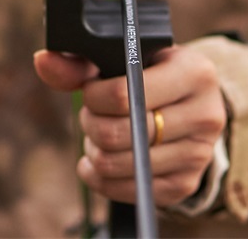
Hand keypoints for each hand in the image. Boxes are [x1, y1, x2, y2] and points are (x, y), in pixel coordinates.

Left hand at [34, 46, 226, 206]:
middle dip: (91, 123)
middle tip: (90, 113)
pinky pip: (127, 190)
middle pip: (118, 133)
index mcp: (194, 72)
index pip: (124, 94)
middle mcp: (204, 114)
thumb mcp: (128, 57)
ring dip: (95, 150)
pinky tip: (100, 160)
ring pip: (119, 164)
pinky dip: (102, 178)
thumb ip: (82, 61)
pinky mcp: (185, 184)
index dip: (93, 96)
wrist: (194, 102)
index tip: (90, 90)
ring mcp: (198, 154)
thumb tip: (43, 62)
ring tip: (97, 134)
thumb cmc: (152, 72)